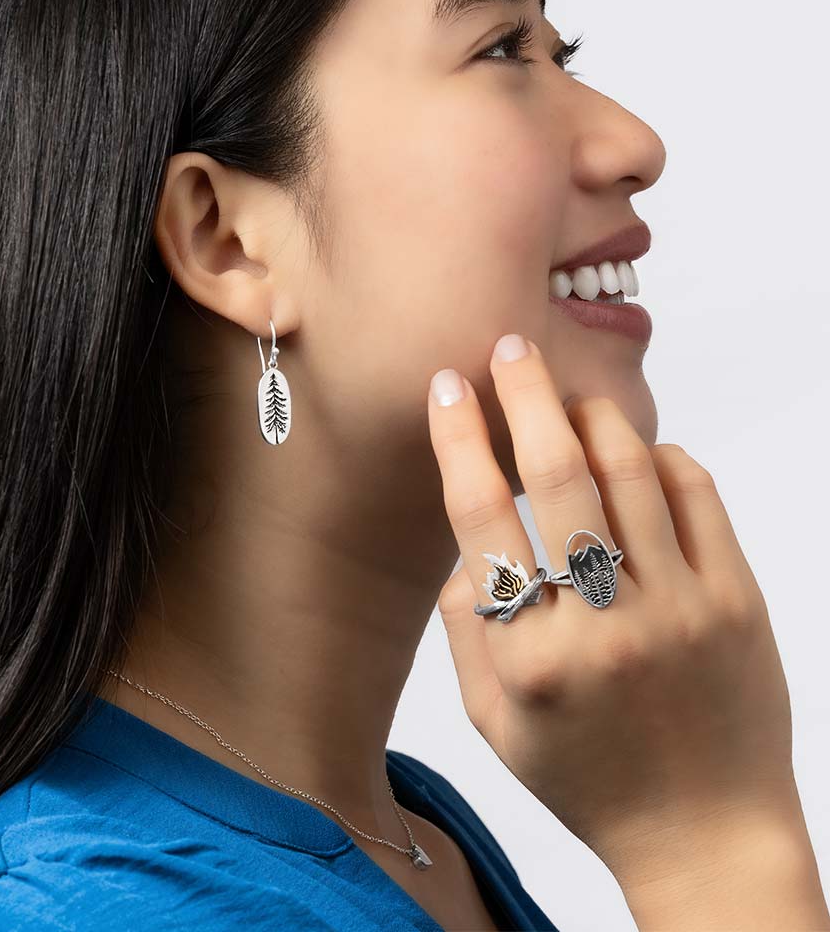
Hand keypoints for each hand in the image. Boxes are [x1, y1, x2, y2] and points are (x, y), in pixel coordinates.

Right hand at [427, 334, 799, 881]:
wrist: (704, 836)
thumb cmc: (587, 779)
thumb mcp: (495, 723)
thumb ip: (468, 630)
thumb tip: (468, 547)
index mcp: (532, 657)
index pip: (483, 518)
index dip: (459, 440)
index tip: (446, 390)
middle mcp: (605, 623)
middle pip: (558, 475)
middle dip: (525, 394)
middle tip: (508, 347)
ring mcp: (681, 609)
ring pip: (632, 472)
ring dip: (594, 417)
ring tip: (570, 395)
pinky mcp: (738, 603)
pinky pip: (700, 499)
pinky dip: (665, 458)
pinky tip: (640, 453)